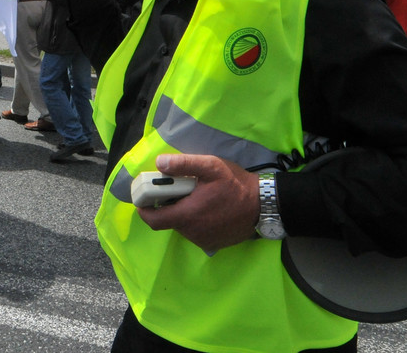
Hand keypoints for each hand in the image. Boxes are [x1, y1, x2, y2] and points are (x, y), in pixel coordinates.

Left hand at [136, 153, 259, 253]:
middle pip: (169, 220)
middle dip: (169, 205)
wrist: (263, 205)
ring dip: (184, 213)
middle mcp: (192, 233)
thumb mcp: (211, 167)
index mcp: (187, 215)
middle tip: (179, 189)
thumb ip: (183, 164)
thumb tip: (159, 163)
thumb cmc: (236, 184)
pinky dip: (196, 221)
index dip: (144, 210)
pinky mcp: (213, 244)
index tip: (144, 199)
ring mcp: (203, 241)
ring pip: (183, 226)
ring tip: (198, 196)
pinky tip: (208, 208)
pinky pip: (196, 232)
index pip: (154, 220)